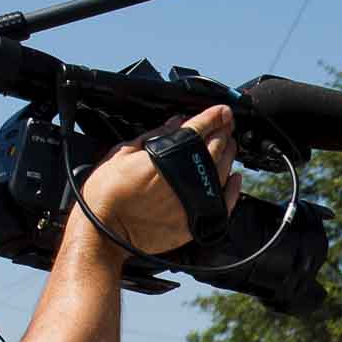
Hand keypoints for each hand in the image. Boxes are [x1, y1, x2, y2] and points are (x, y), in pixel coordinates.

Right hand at [77, 105, 241, 254]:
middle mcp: (188, 177)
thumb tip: (177, 122)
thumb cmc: (108, 192)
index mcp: (169, 155)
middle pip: (217, 148)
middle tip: (226, 126)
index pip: (200, 128)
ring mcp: (196, 199)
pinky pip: (226, 201)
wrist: (106, 230)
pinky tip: (235, 177)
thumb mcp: (124, 152)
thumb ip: (155, 135)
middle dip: (224, 133)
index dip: (214, 116)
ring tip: (228, 146)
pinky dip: (233, 188)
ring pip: (224, 170)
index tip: (223, 111)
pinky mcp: (199, 220)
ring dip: (229, 155)